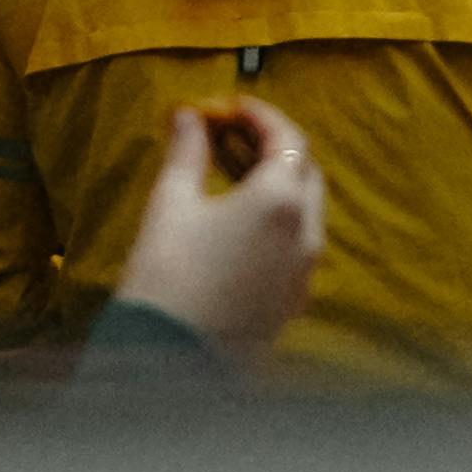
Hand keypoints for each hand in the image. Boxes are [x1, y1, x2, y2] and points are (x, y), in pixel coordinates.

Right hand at [110, 97, 324, 362]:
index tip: (228, 107)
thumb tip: (187, 116)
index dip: (258, 115)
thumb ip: (186, 153)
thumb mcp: (170, 205)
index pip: (288, 138)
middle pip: (305, 171)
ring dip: (276, 184)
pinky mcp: (292, 301)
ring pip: (305, 211)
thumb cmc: (166, 277)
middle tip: (229, 136)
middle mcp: (305, 234)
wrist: (168, 364)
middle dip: (273, 147)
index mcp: (280, 201)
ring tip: (231, 175)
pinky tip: (240, 222)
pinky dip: (277, 221)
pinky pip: (296, 247)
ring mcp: (303, 273)